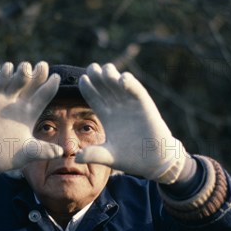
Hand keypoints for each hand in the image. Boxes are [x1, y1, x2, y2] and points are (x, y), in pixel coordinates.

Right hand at [0, 61, 63, 176]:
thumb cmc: (5, 156)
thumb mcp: (27, 153)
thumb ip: (43, 151)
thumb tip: (61, 152)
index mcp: (30, 114)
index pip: (43, 97)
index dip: (50, 86)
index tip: (57, 77)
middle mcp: (19, 105)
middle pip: (31, 85)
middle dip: (38, 74)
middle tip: (43, 65)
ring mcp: (4, 101)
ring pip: (16, 82)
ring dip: (22, 73)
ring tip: (26, 67)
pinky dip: (2, 76)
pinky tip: (8, 67)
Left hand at [76, 63, 186, 183]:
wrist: (154, 161)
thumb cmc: (131, 158)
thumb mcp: (109, 156)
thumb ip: (94, 154)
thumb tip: (76, 158)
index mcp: (107, 116)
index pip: (94, 98)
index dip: (88, 88)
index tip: (82, 80)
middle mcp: (117, 107)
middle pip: (104, 87)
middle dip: (97, 76)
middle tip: (92, 68)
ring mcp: (130, 104)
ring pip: (119, 83)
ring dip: (112, 75)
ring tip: (105, 70)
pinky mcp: (144, 105)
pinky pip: (136, 90)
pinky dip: (130, 83)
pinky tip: (122, 80)